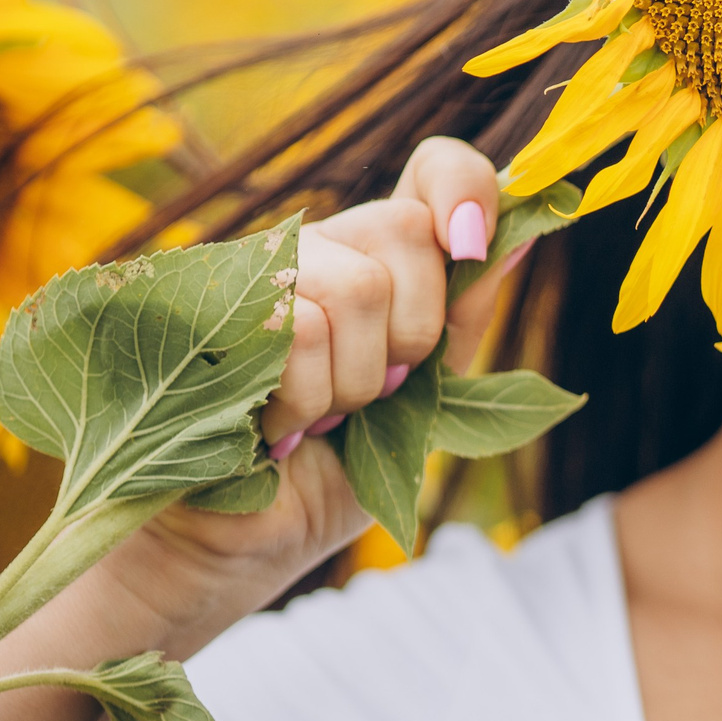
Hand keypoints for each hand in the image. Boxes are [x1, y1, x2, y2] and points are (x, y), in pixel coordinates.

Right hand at [88, 138, 525, 654]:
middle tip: (372, 393)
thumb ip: (462, 322)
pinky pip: (296, 329)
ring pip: (353, 288)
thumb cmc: (330, 479)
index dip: (466, 187)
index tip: (471, 244)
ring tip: (317, 421)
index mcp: (378, 261)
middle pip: (403, 229)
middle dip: (411, 334)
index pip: (433, 170)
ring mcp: (251, 272)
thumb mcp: (423, 404)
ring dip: (351, 384)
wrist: (233, 550)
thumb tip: (521, 239)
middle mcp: (316, 249)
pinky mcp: (200, 310)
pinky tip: (276, 432)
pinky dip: (304, 402)